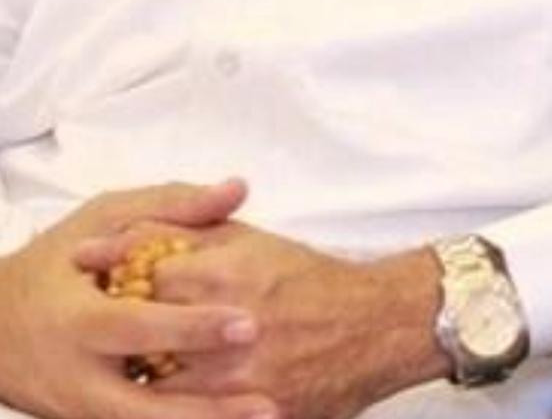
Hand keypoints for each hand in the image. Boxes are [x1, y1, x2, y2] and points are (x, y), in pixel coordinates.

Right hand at [0, 179, 276, 418]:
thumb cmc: (55, 263)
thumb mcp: (103, 219)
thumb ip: (172, 205)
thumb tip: (238, 188)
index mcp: (81, 321)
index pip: (141, 326)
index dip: (194, 327)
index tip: (247, 323)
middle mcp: (81, 379)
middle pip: (148, 408)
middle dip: (208, 409)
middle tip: (268, 401)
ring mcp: (86, 413)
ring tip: (265, 417)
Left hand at [78, 222, 448, 418]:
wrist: (374, 325)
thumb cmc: (307, 277)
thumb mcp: (246, 238)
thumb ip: (185, 231)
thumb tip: (116, 236)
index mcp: (221, 274)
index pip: (140, 278)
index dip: (114, 281)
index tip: (97, 284)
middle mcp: (225, 328)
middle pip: (145, 341)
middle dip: (124, 339)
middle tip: (112, 336)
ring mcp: (239, 380)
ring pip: (161, 392)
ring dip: (145, 380)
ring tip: (139, 368)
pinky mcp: (254, 414)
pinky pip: (198, 418)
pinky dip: (178, 408)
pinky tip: (173, 397)